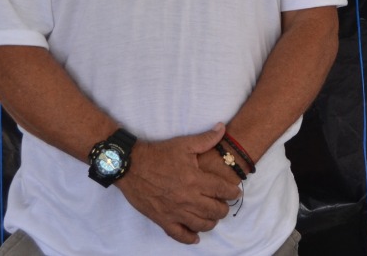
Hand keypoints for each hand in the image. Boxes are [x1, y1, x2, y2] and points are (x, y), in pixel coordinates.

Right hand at [115, 124, 242, 244]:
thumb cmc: (158, 154)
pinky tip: (196, 237)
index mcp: (195, 179)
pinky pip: (179, 234)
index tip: (235, 193)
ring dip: (211, 222)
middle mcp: (187, 198)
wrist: (131, 166)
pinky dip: (190, 238)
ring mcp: (175, 211)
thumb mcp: (184, 144)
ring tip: (212, 217)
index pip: (222, 191)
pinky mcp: (162, 219)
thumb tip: (222, 128)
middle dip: (224, 209)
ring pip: (200, 224)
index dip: (232, 193)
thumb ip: (206, 139)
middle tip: (224, 205)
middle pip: (214, 210)